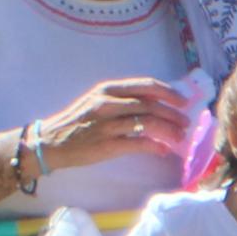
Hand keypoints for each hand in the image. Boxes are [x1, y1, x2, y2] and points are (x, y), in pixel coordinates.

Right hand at [30, 77, 193, 176]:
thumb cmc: (78, 121)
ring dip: (169, 130)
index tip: (183, 101)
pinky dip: (154, 146)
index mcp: (108, 90)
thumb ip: (124, 100)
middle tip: (185, 122)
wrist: (50, 142)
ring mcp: (107, 124)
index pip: (146, 85)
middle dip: (173, 114)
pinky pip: (138, 144)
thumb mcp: (98, 101)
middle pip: (151, 105)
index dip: (169, 92)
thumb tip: (157, 104)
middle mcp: (107, 103)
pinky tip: (162, 150)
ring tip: (179, 137)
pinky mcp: (106, 145)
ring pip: (148, 123)